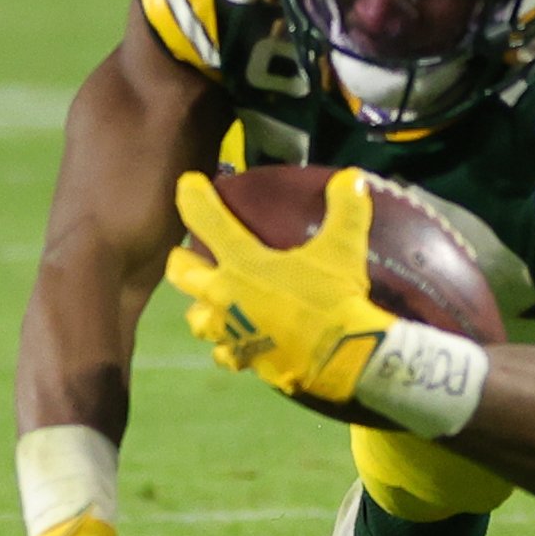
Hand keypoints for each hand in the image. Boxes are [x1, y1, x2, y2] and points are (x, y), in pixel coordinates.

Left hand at [164, 170, 393, 405]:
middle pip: (181, 274)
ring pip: (196, 318)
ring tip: (214, 303)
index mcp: (241, 263)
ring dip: (202, 307)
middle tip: (189, 254)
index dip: (192, 197)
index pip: (205, 221)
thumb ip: (346, 209)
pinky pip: (225, 354)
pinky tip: (242, 343)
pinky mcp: (243, 358)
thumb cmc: (332, 297)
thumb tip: (353, 177)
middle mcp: (222, 295)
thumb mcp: (344, 248)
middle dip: (181, 260)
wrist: (339, 356)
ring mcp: (229, 331)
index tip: (188, 185)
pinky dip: (230, 347)